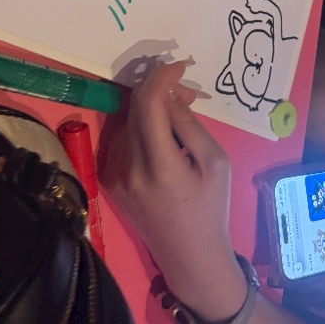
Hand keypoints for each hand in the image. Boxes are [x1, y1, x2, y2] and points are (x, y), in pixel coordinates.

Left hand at [101, 62, 247, 322]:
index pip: (148, 103)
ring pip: (126, 119)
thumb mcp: (215, 162)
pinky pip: (122, 137)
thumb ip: (189, 124)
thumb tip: (170, 94)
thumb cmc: (211, 209)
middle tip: (184, 90)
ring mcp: (115, 175)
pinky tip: (160, 134)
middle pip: (133, 107)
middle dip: (158, 89)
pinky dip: (139, 126)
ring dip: (148, 107)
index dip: (162, 78)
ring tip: (176, 114)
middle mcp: (129, 168)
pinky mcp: (108, 180)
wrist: (189, 256)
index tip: (179, 67)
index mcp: (160, 166)